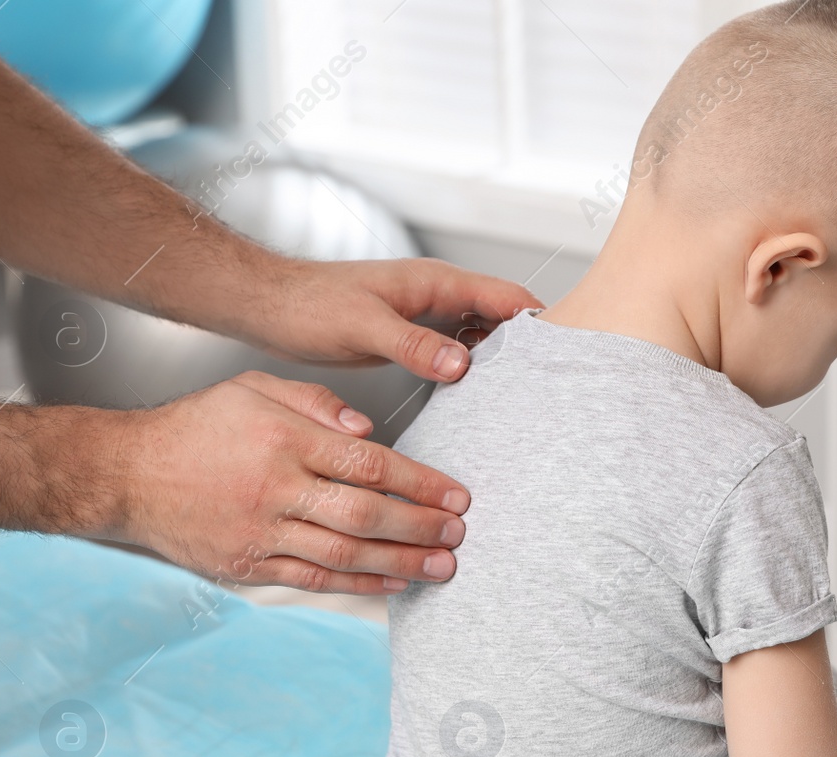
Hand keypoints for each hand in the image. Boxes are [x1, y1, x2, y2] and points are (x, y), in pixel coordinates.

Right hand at [113, 371, 468, 593]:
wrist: (125, 475)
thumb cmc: (193, 429)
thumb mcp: (253, 389)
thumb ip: (316, 403)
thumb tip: (368, 430)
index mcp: (283, 441)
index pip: (369, 465)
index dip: (420, 483)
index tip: (455, 495)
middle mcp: (276, 489)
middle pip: (365, 514)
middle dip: (420, 527)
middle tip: (457, 534)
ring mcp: (262, 533)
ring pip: (346, 553)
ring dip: (400, 563)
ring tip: (440, 566)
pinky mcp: (249, 565)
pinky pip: (315, 578)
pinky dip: (359, 585)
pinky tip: (393, 584)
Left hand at [252, 258, 541, 379]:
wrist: (271, 307)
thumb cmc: (309, 306)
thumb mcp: (363, 327)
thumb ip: (413, 344)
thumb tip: (462, 363)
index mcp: (434, 282)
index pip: (506, 296)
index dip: (540, 321)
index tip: (565, 352)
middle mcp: (437, 294)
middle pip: (504, 315)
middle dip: (529, 343)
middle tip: (546, 384)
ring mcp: (427, 315)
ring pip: (484, 333)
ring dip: (502, 358)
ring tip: (518, 394)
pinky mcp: (414, 336)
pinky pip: (458, 348)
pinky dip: (473, 368)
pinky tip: (474, 394)